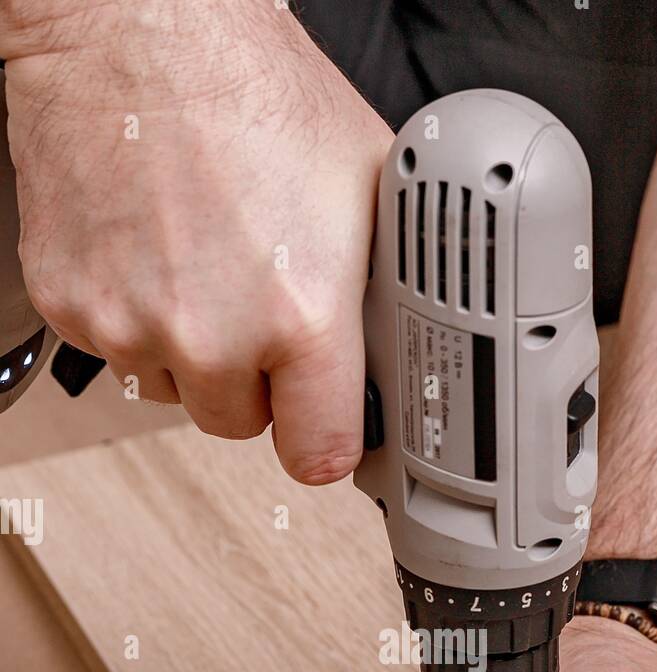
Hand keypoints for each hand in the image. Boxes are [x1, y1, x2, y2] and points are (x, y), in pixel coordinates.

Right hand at [3, 1, 391, 478]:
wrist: (133, 27)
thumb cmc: (247, 86)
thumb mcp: (365, 182)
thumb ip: (382, 286)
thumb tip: (397, 342)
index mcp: (300, 314)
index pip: (319, 455)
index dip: (327, 443)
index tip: (325, 432)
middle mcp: (211, 334)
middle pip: (242, 424)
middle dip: (257, 381)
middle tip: (259, 305)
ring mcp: (132, 324)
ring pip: (176, 392)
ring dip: (194, 353)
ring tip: (204, 262)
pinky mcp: (72, 307)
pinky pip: (117, 352)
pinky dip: (136, 317)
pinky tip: (155, 250)